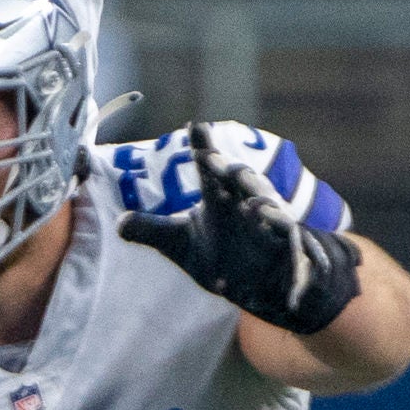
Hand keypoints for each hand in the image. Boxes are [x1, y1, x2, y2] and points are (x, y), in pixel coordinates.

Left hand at [119, 121, 361, 334]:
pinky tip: (275, 234)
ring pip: (269, 207)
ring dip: (262, 203)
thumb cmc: (222, 254)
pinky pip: (290, 238)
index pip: (211, 168)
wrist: (260, 285)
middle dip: (229, 171)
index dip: (204, 146)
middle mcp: (247, 202)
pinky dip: (283, 234)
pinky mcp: (290, 247)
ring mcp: (271, 224)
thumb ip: (152, 231)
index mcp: (221, 196)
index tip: (196, 125)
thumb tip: (119, 224)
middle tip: (212, 160)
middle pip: (241, 181)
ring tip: (250, 204)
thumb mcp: (181, 245)